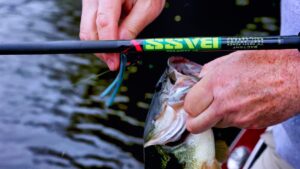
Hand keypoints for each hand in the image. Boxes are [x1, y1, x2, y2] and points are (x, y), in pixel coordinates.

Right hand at [80, 0, 164, 70]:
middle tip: (115, 62)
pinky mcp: (90, 5)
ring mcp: (90, 0)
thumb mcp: (148, 6)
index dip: (108, 45)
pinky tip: (112, 39)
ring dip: (101, 45)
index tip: (114, 61)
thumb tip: (122, 43)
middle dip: (102, 50)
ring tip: (116, 52)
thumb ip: (134, 25)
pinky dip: (100, 36)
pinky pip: (90, 25)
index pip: (104, 22)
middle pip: (90, 29)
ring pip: (87, 29)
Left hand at [184, 50, 299, 133]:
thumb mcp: (234, 58)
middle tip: (199, 111)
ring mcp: (238, 117)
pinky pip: (233, 124)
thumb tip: (198, 79)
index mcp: (216, 83)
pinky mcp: (250, 125)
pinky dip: (233, 117)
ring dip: (215, 116)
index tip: (192, 102)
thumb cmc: (268, 63)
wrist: (296, 77)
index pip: (189, 105)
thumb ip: (210, 70)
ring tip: (228, 101)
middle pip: (195, 125)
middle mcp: (225, 103)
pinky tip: (243, 103)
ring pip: (214, 124)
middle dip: (194, 119)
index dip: (188, 104)